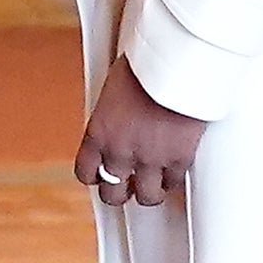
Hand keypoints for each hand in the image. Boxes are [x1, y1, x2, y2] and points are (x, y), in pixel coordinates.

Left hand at [75, 55, 203, 208]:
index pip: (85, 172)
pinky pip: (173, 182)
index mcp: (98, 133)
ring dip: (149, 191)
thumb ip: (110, 114)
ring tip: (153, 183)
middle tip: (129, 184)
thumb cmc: (143, 66)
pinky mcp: (177, 159)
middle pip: (112, 194)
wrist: (174, 65)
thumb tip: (114, 117)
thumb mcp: (112, 89)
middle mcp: (120, 151)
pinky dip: (173, 178)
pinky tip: (173, 170)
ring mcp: (149, 159)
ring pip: (146, 197)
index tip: (101, 174)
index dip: (95, 176)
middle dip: (120, 191)